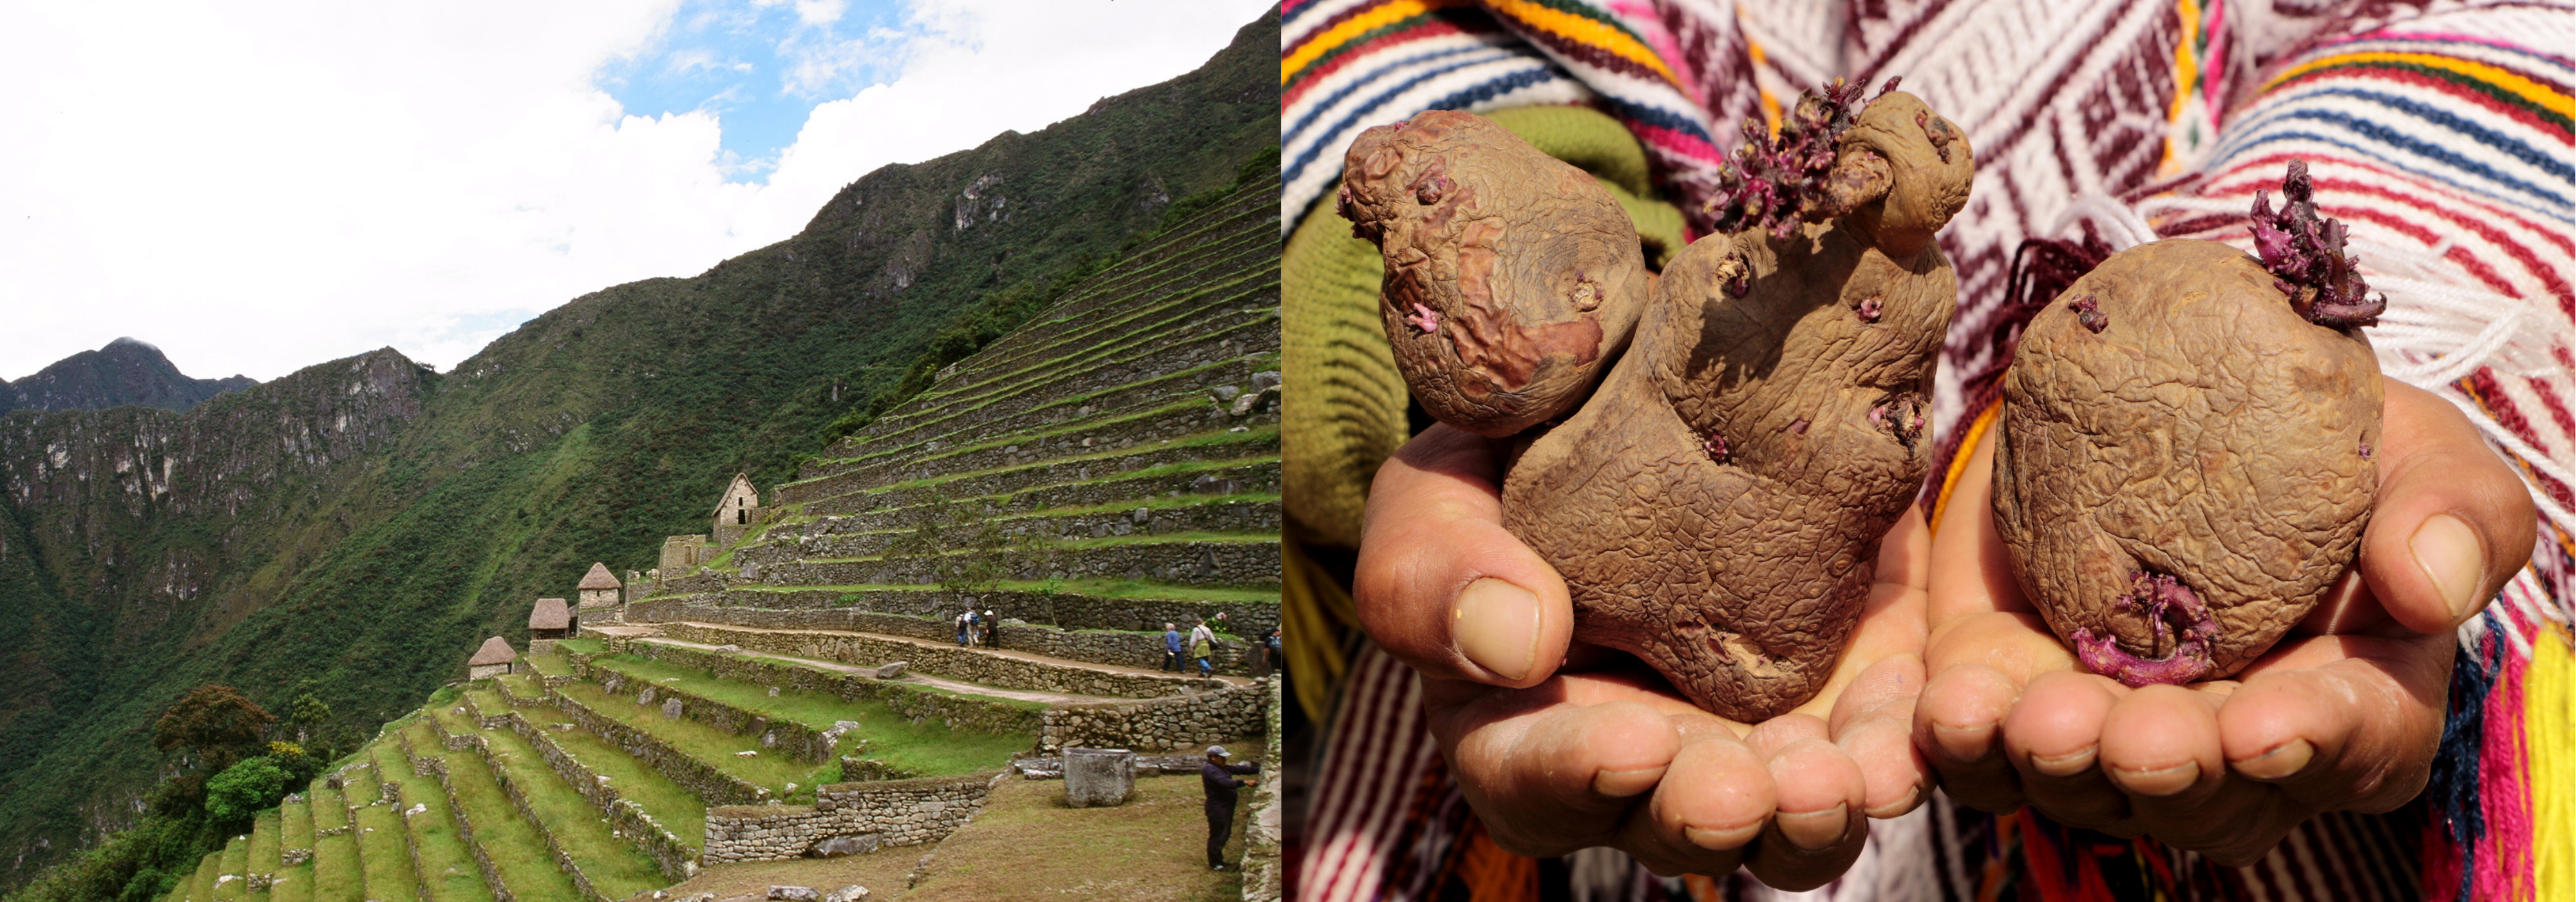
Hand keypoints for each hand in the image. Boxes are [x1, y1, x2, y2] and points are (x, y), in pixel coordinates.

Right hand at [1355, 425, 1932, 887]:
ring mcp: (1750, 731)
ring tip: (1845, 779)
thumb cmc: (1497, 453)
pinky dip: (1902, 745)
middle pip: (1672, 822)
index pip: (1531, 784)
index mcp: (1518, 727)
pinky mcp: (1848, 684)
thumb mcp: (1436, 491)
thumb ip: (1435, 570)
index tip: (1630, 744)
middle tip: (1748, 791)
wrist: (1628, 377)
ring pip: (1788, 815)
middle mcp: (1641, 754)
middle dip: (1713, 812)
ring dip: (1816, 809)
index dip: (1576, 778)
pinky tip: (1915, 723)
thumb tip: (1516, 643)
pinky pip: (1885, 744)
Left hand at [1913, 378, 2536, 864]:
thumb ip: (2453, 512)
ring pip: (2082, 789)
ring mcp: (2113, 735)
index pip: (2352, 746)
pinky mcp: (2011, 701)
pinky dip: (1958, 742)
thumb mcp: (2409, 448)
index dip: (2312, 740)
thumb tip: (2431, 587)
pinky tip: (1947, 713)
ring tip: (2031, 723)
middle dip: (2167, 770)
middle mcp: (2231, 746)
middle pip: (2207, 797)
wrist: (2169, 397)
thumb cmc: (2321, 438)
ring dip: (2054, 765)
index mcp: (2354, 697)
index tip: (2265, 726)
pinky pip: (1978, 752)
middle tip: (2135, 738)